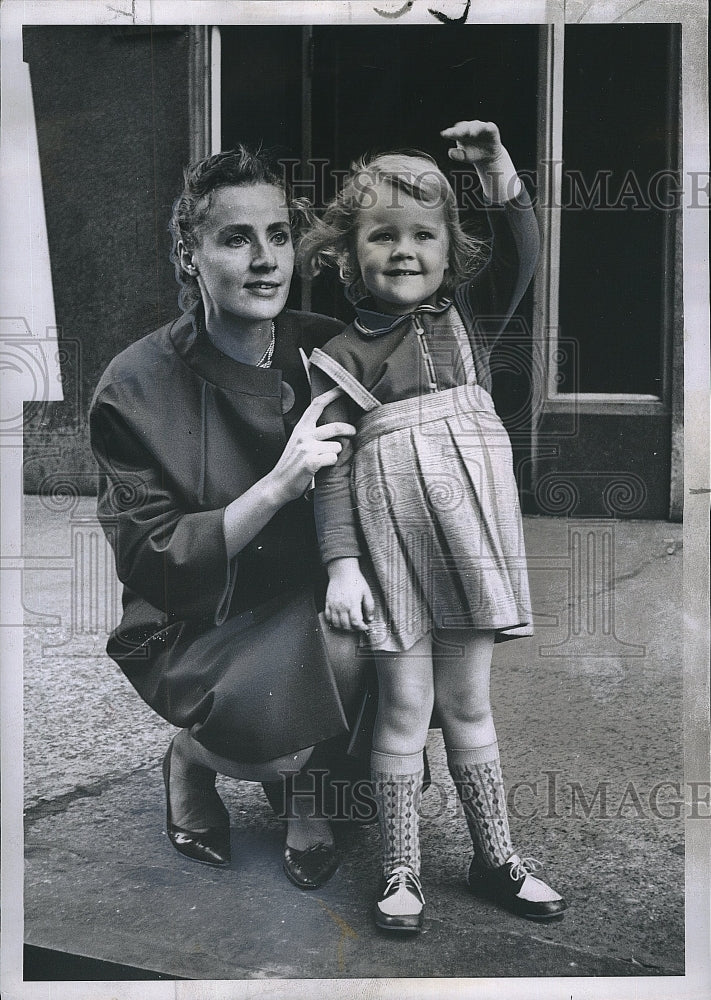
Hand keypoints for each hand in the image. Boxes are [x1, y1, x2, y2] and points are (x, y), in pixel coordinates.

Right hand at [267, 387, 354, 503]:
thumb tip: (335, 427)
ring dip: (334, 455)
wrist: (277, 484)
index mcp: (301, 428)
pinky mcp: (311, 461)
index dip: (332, 394)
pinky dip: (330, 465)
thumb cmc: (291, 465)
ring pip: (337, 447)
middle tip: (354, 432)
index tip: (343, 388)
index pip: (317, 405)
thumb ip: (312, 433)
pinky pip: (333, 459)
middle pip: (336, 427)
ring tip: (322, 462)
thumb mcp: (298, 443)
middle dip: (349, 429)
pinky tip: (320, 469)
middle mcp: (304, 435)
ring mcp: (307, 448)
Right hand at [325, 558, 374, 631]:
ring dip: (344, 628)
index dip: (361, 628)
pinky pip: (328, 618)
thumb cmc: (355, 580)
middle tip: (359, 627)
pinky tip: (340, 620)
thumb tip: (370, 618)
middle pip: (346, 626)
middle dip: (354, 629)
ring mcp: (333, 606)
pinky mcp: (328, 603)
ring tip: (350, 625)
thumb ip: (369, 606)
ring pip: (336, 624)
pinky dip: (333, 622)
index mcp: (352, 604)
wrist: (342, 572)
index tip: (365, 627)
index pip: (356, 622)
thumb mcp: (367, 592)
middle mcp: (342, 606)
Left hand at [441, 120, 519, 202]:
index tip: (444, 134)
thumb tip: (450, 152)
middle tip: (456, 132)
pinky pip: (488, 127)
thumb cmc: (474, 154)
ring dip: (473, 128)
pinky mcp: (491, 128)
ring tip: (471, 133)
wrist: (489, 157)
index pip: (454, 132)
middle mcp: (470, 128)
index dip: (450, 132)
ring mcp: (480, 127)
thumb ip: (457, 155)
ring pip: (475, 125)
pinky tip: (484, 130)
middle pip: (464, 127)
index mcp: (461, 134)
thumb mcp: (465, 157)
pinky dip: (485, 128)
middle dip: (460, 129)